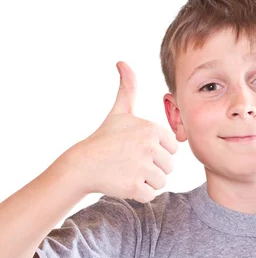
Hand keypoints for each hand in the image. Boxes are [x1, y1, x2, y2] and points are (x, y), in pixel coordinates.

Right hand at [73, 61, 178, 201]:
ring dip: (146, 181)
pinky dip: (139, 194)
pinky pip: (150, 195)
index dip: (157, 152)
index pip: (172, 149)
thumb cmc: (104, 138)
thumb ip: (128, 88)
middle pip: (169, 167)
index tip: (137, 150)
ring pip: (161, 182)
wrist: (82, 164)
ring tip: (127, 172)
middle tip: (130, 163)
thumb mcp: (119, 111)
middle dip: (153, 168)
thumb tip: (122, 62)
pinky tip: (124, 182)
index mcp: (152, 129)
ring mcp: (142, 167)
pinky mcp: (134, 186)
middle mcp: (149, 147)